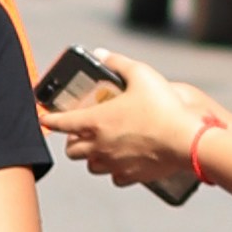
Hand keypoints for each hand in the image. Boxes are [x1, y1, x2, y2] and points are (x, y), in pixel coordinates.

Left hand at [49, 65, 209, 191]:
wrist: (186, 141)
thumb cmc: (163, 106)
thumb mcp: (140, 74)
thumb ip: (118, 62)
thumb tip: (100, 53)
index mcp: (96, 120)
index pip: (61, 122)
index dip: (49, 119)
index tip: (45, 118)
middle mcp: (99, 145)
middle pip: (72, 150)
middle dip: (72, 141)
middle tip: (80, 132)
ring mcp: (114, 163)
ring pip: (91, 166)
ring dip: (91, 157)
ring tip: (100, 146)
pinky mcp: (131, 175)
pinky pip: (114, 177)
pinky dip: (114, 171)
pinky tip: (122, 162)